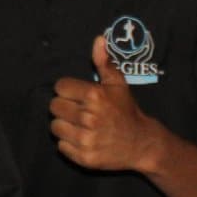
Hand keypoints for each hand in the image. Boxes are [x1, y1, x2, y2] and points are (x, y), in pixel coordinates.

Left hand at [50, 35, 157, 171]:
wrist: (142, 143)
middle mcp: (89, 118)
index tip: (78, 95)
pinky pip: (61, 146)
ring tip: (80, 125)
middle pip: (54, 106)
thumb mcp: (118, 84)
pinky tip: (83, 138)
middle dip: (65, 107)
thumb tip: (98, 39)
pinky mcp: (83, 157)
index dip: (68, 90)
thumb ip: (104, 62)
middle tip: (79, 111)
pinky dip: (69, 143)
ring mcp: (86, 139)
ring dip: (65, 125)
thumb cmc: (126, 110)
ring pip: (55, 126)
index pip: (60, 87)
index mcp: (94, 96)